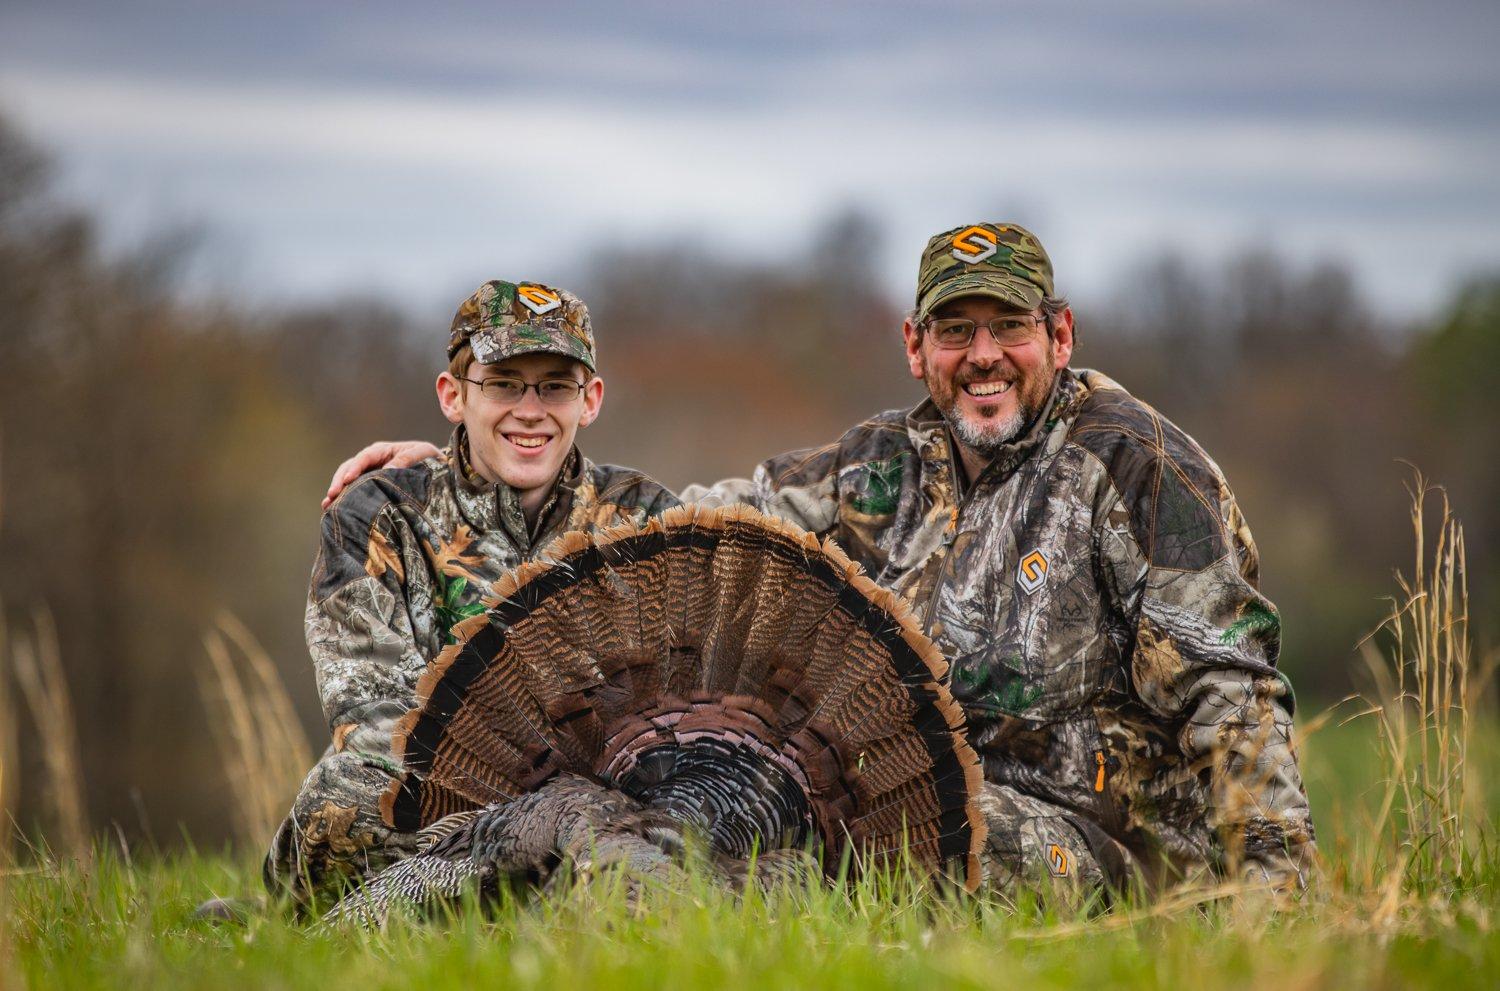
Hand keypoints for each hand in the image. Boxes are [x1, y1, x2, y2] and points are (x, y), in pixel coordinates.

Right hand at [323, 440, 441, 508]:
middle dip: (339, 481)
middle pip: (350, 468)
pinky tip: (333, 510)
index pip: (364, 457)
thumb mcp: (423, 453)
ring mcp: (369, 474)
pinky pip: (354, 491)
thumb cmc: (430, 458)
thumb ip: (407, 459)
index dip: (355, 468)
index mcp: (383, 451)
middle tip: (332, 496)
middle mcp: (372, 461)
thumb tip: (388, 469)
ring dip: (337, 492)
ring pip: (347, 480)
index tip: (348, 480)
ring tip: (326, 505)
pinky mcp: (370, 487)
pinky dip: (344, 499)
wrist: (437, 470)